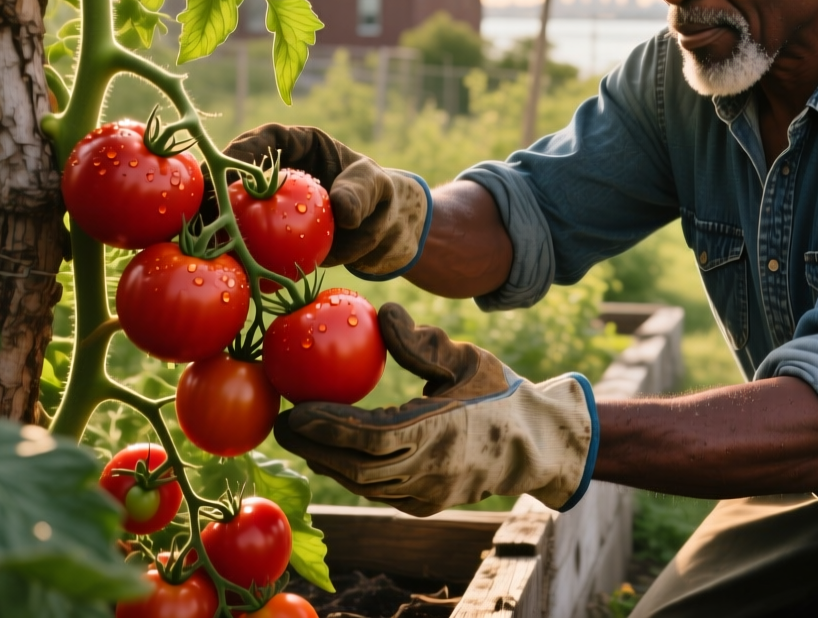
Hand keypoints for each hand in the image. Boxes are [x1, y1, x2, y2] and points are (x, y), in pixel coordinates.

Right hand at [223, 124, 429, 278]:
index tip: (232, 170)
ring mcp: (267, 202)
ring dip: (214, 221)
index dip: (245, 150)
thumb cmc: (378, 197)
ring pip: (232, 207)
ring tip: (205, 240)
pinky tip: (225, 266)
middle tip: (204, 208)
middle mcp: (275, 170)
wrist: (378, 231)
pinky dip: (234, 251)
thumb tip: (343, 210)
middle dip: (214, 187)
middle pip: (236, 171)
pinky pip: (246, 239)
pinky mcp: (267, 231)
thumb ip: (361, 193)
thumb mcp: (375, 189)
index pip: (268, 139)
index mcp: (299, 145)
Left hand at [273, 303, 597, 516]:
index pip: (372, 436)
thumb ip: (423, 342)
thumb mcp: (468, 359)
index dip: (329, 427)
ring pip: (364, 484)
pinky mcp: (426, 504)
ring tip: (298, 435)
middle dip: (313, 447)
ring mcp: (429, 494)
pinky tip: (330, 452)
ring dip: (327, 461)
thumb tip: (384, 313)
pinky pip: (377, 490)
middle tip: (280, 424)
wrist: (537, 444)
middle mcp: (433, 471)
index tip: (294, 410)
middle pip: (357, 467)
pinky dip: (349, 472)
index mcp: (443, 432)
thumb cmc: (501, 393)